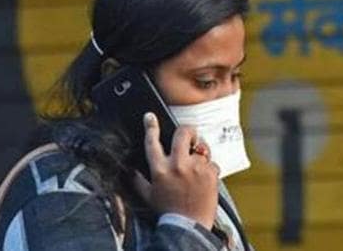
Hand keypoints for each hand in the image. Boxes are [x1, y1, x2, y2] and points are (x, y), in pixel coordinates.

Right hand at [133, 112, 219, 229]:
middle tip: (188, 135)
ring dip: (199, 153)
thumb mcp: (148, 196)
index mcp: (159, 169)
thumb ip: (138, 180)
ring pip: (201, 147)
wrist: (189, 226)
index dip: (150, 126)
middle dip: (187, 130)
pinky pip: (212, 162)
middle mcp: (178, 165)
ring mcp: (196, 168)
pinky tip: (203, 180)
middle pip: (183, 132)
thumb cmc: (168, 211)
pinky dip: (209, 169)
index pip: (152, 141)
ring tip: (196, 167)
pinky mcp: (211, 173)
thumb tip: (130, 169)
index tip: (150, 116)